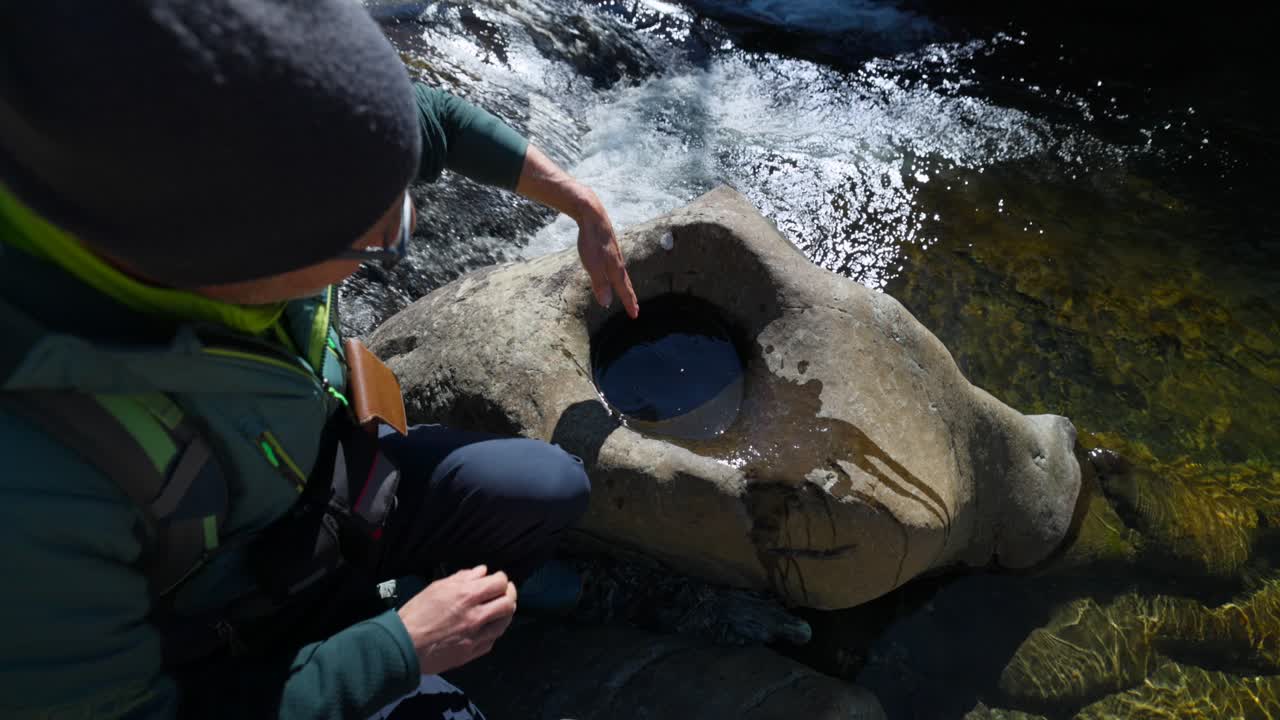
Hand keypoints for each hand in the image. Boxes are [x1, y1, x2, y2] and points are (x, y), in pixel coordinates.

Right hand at [396, 565, 516, 674]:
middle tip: (504, 592)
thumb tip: (482, 571)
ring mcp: (476, 636)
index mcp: (466, 595)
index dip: (502, 579)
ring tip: (500, 609)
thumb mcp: (436, 588)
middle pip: (508, 603)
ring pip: (504, 623)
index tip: (498, 579)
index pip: (499, 583)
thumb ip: (462, 578)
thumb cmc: (416, 613)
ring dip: (505, 614)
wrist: (404, 645)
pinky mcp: (471, 653)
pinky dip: (493, 631)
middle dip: (509, 594)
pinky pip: (492, 641)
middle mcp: (476, 615)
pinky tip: (488, 627)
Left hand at [575, 193, 638, 318]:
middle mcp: (618, 263)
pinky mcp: (609, 248)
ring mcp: (614, 255)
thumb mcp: (593, 265)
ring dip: (625, 286)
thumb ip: (600, 284)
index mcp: (615, 269)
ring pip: (622, 274)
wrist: (593, 216)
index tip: (635, 316)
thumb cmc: (592, 241)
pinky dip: (619, 275)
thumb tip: (607, 304)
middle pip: (626, 284)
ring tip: (627, 292)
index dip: (629, 304)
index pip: (624, 291)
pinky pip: (616, 266)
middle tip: (635, 308)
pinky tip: (614, 271)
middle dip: (631, 297)